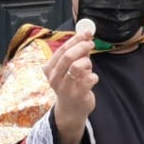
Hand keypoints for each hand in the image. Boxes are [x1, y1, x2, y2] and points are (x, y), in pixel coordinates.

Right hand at [43, 29, 99, 143]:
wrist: (71, 110)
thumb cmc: (71, 84)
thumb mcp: (71, 68)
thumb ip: (78, 52)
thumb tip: (87, 35)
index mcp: (49, 69)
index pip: (62, 49)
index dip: (75, 39)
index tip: (86, 33)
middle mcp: (54, 78)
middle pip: (68, 56)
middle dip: (82, 47)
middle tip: (91, 44)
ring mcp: (65, 88)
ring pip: (78, 66)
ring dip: (87, 63)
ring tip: (88, 68)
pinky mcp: (77, 95)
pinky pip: (89, 78)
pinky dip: (94, 76)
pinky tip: (91, 79)